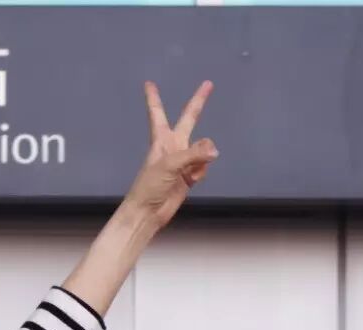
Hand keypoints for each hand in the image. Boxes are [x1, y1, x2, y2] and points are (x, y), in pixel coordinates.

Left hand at [125, 80, 218, 230]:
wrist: (148, 212)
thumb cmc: (150, 185)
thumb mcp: (170, 164)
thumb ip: (194, 154)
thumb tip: (215, 151)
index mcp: (162, 139)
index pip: (157, 113)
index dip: (154, 98)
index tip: (148, 83)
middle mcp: (174, 145)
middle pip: (190, 119)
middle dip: (198, 103)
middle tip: (209, 84)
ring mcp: (183, 160)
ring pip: (203, 148)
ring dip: (201, 158)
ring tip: (190, 172)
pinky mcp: (189, 175)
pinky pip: (204, 166)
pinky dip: (201, 172)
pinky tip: (191, 181)